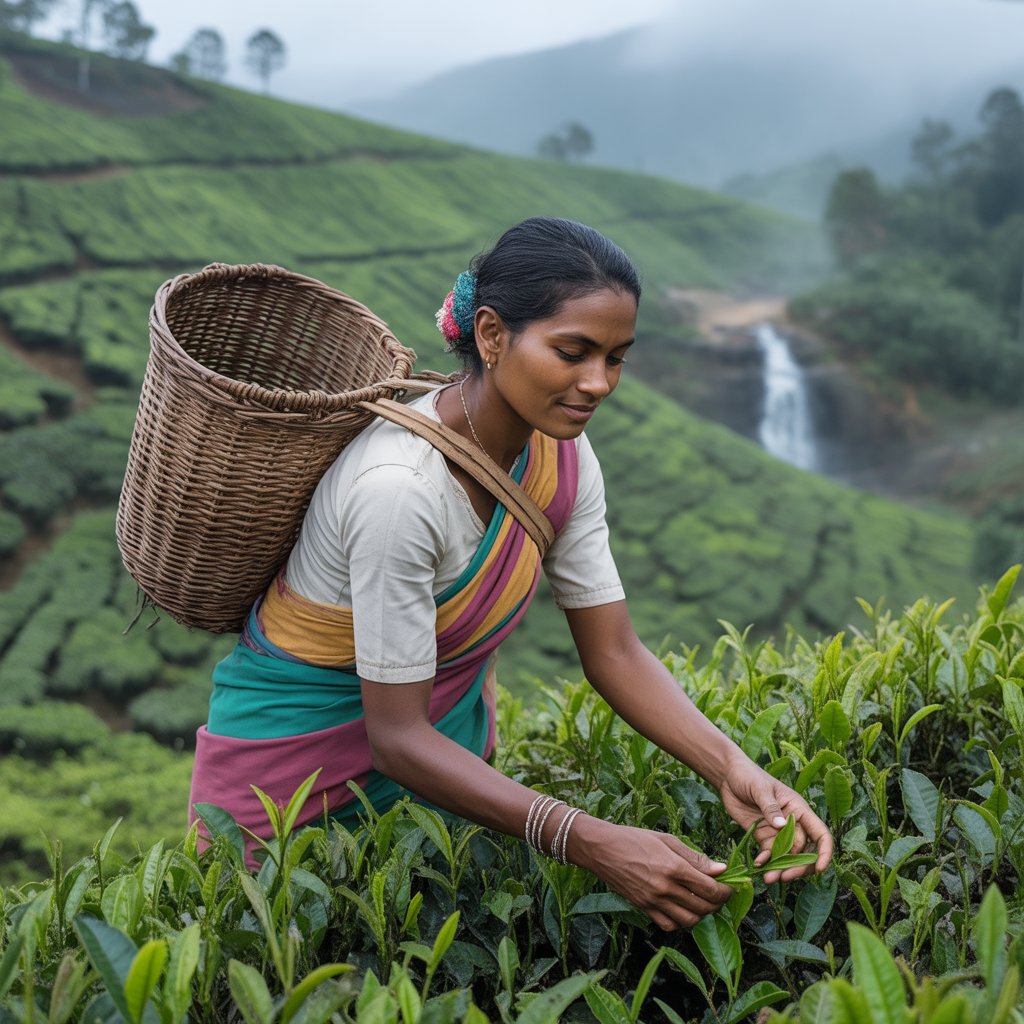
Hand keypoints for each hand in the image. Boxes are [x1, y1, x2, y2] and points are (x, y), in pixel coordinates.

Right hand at [570, 817, 733, 930]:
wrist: (601, 848)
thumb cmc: (633, 838)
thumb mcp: (666, 840)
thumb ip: (694, 857)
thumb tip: (720, 869)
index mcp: (673, 867)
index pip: (710, 888)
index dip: (725, 890)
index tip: (730, 886)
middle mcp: (664, 887)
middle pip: (703, 906)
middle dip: (717, 903)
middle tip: (719, 895)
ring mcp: (653, 901)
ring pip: (688, 920)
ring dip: (701, 914)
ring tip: (703, 903)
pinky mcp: (643, 908)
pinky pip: (668, 925)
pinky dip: (681, 922)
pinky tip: (682, 910)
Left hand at [718, 757, 833, 883]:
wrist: (728, 776)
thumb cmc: (748, 776)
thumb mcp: (760, 789)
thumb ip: (771, 807)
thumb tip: (782, 826)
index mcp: (799, 809)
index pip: (820, 834)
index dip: (823, 852)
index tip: (819, 869)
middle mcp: (793, 823)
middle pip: (805, 851)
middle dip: (798, 867)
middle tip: (784, 877)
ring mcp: (778, 832)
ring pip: (787, 857)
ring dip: (781, 869)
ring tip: (769, 879)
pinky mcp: (763, 836)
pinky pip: (770, 854)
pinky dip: (766, 863)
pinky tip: (758, 865)